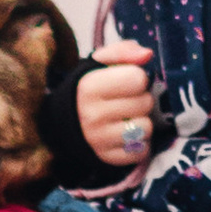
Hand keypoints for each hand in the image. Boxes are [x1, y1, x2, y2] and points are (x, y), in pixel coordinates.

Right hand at [79, 36, 155, 167]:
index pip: (138, 78)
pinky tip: (125, 136)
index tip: (125, 82)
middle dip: (140, 99)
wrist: (63, 125)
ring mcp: (100, 140)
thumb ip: (123, 52)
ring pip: (147, 128)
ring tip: (126, 118)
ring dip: (142, 122)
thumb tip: (147, 55)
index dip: (136, 78)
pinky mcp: (108, 159)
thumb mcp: (98, 65)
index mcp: (89, 87)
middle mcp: (92, 115)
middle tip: (126, 101)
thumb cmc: (89, 90)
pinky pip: (142, 150)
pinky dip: (139, 143)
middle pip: (145, 103)